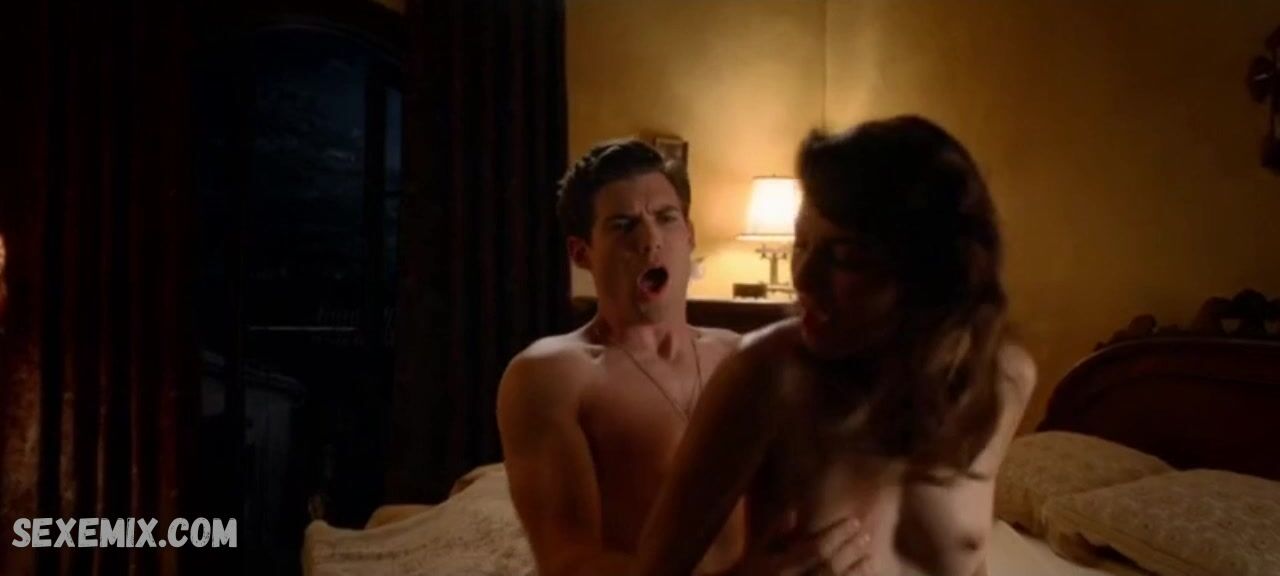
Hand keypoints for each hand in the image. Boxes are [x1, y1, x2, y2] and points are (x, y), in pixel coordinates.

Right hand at [735, 511, 875, 575]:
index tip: (854, 521)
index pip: (816, 548)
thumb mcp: (757, 550)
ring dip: (855, 570)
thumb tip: (794, 510)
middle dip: (850, 550)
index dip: (837, 534)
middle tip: (865, 535)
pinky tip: (861, 575)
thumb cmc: (750, 572)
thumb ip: (775, 531)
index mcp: (781, 567)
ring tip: (869, 557)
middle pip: (830, 566)